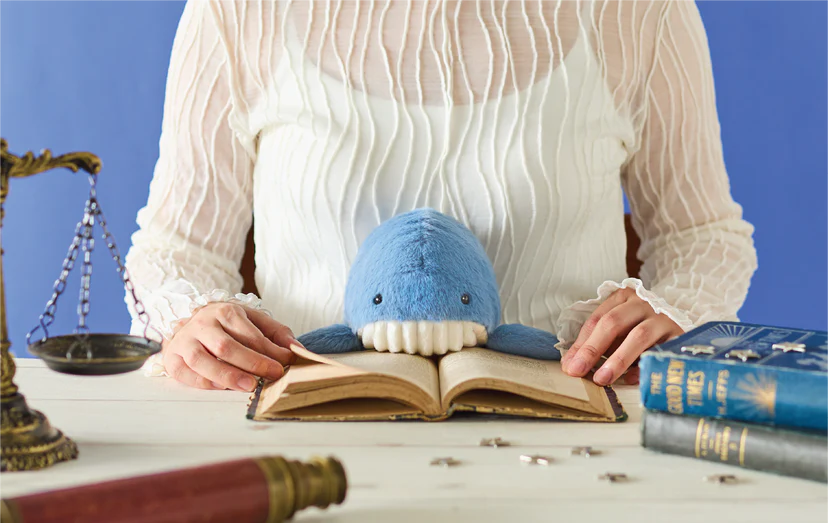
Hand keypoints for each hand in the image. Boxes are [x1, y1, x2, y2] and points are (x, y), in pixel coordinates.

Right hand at [162, 302, 296, 390]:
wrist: (191, 324)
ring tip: (249, 385)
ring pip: (203, 360)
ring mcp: (184, 341)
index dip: (269, 351)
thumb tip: (296, 348)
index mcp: (225, 311)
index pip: (249, 334)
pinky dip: (203, 382)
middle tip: (272, 376)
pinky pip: (185, 373)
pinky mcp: (172, 358)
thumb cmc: (228, 326)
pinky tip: (222, 388)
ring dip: (227, 375)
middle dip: (253, 363)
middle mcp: (202, 324)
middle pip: (227, 347)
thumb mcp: (253, 321)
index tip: (284, 364)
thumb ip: (276, 333)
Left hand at [560, 288, 682, 385]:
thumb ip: (594, 344)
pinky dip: (644, 367)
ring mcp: (663, 319)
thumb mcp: (616, 333)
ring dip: (618, 359)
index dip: (582, 343)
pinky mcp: (679, 336)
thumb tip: (570, 365)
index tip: (570, 365)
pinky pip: (660, 352)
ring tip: (602, 378)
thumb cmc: (641, 331)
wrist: (687, 333)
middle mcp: (643, 303)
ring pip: (639, 336)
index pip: (597, 319)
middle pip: (614, 322)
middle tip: (579, 370)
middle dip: (593, 348)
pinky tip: (630, 379)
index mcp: (623, 298)